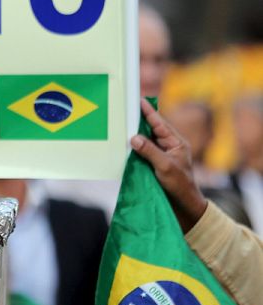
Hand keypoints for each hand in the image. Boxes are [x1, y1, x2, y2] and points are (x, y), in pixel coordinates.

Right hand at [130, 99, 207, 231]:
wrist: (184, 204)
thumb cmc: (180, 185)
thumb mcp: (165, 166)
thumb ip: (150, 151)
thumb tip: (133, 137)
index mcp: (176, 142)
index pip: (160, 123)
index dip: (149, 112)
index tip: (138, 100)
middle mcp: (169, 146)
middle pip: (151, 129)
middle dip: (139, 120)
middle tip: (125, 109)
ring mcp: (161, 155)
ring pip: (146, 140)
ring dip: (135, 134)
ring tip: (122, 124)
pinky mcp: (154, 164)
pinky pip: (142, 151)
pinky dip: (134, 147)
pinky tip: (124, 144)